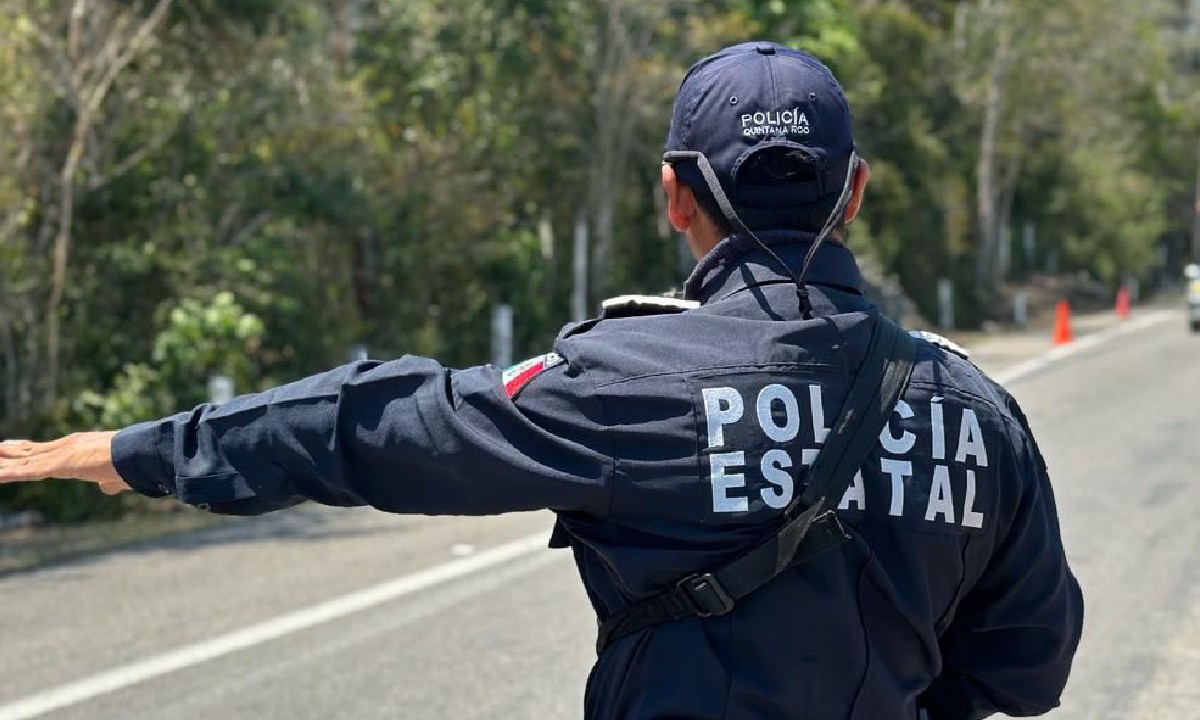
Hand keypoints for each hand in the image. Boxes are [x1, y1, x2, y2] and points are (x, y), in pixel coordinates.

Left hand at [0, 432, 129, 494]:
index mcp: (78, 448)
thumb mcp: (117, 476)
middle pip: (29, 451)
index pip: (45, 449)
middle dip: (10, 452)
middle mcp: (65, 447)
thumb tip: (106, 488)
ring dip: (3, 463)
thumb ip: (108, 483)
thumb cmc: (132, 464)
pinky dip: (9, 474)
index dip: (26, 449)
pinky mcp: (58, 464)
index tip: (12, 446)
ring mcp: (60, 454)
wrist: (137, 454)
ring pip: (23, 460)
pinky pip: (27, 471)